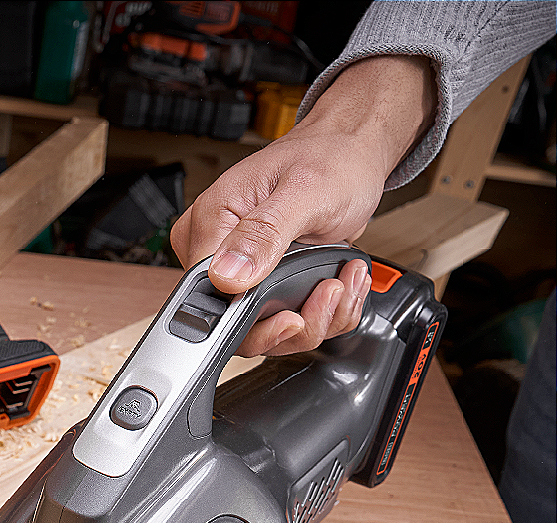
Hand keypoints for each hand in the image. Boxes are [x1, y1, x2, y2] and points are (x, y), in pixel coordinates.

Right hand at [169, 55, 435, 356]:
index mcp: (210, 224)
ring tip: (341, 282)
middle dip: (294, 324)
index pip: (209, 300)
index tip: (295, 315)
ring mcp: (240, 272)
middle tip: (330, 293)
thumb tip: (225, 275)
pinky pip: (286, 323)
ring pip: (266, 330)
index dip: (253, 320)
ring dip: (316, 318)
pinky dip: (323, 313)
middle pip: (238, 326)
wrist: (354, 152)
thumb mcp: (303, 190)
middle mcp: (218, 252)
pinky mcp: (263, 284)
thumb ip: (263, 232)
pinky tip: (339, 282)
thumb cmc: (331, 158)